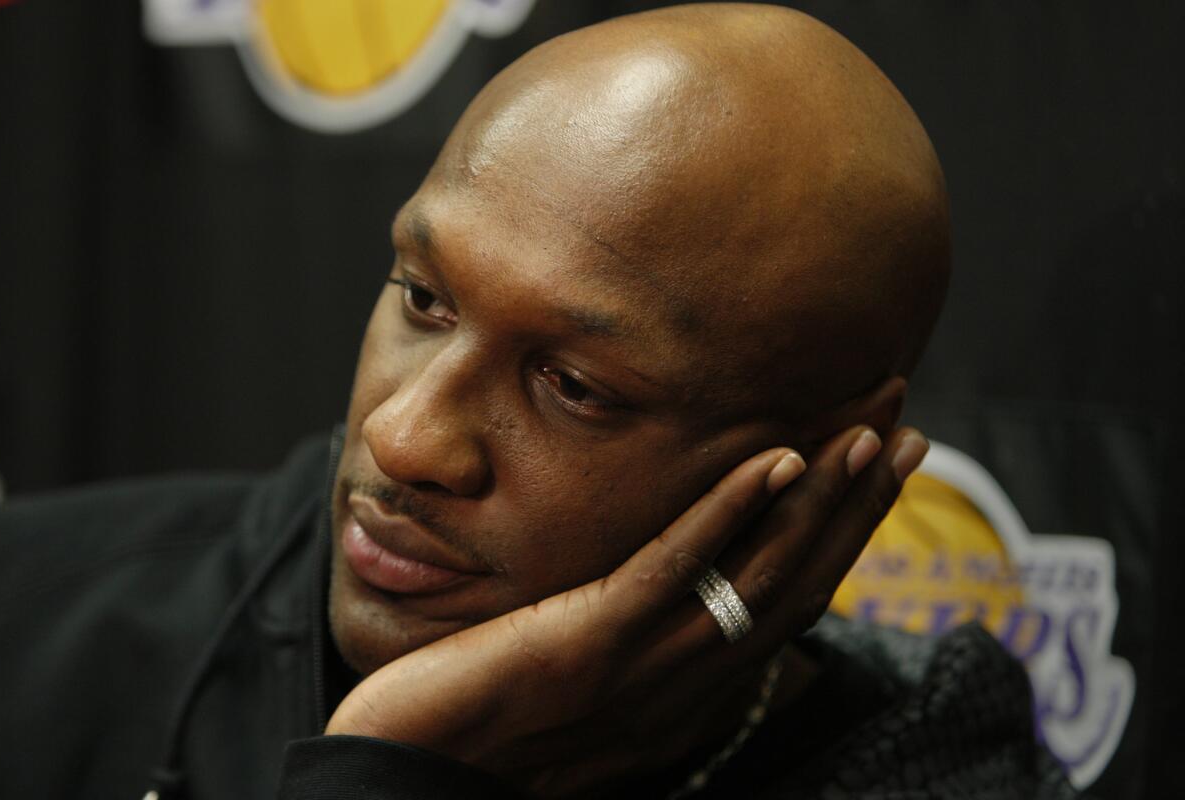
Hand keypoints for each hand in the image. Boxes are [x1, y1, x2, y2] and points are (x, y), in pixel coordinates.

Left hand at [326, 426, 928, 796]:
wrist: (401, 782)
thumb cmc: (476, 725)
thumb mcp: (574, 674)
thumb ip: (627, 633)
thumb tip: (663, 587)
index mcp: (683, 688)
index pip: (787, 603)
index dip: (843, 534)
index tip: (879, 466)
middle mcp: (683, 683)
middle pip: (797, 582)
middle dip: (857, 503)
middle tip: (903, 423)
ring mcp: (641, 665)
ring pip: (759, 575)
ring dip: (819, 497)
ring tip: (863, 430)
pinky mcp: (589, 645)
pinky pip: (675, 573)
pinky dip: (730, 513)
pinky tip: (773, 459)